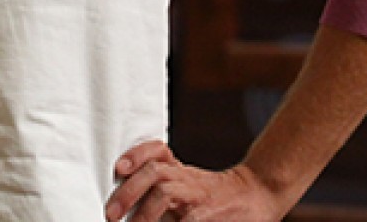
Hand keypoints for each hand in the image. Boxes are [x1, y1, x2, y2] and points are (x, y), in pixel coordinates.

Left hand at [105, 141, 286, 221]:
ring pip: (165, 192)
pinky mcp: (206, 216)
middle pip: (154, 172)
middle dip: (129, 191)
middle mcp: (186, 178)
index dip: (137, 154)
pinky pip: (185, 221)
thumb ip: (161, 188)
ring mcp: (197, 196)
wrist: (256, 196)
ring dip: (144, 212)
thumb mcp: (187, 185)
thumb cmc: (214, 196)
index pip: (156, 151)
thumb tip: (123, 201)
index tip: (119, 167)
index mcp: (179, 170)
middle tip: (110, 213)